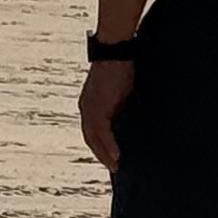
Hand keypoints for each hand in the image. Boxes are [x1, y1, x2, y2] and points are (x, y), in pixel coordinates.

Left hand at [78, 57, 133, 171]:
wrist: (115, 49)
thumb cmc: (120, 64)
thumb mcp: (119, 88)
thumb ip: (120, 103)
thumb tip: (131, 113)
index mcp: (89, 103)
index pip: (92, 130)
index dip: (100, 144)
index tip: (110, 156)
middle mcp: (86, 107)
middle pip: (91, 138)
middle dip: (101, 154)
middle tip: (114, 168)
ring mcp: (90, 108)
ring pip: (94, 138)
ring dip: (105, 154)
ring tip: (116, 167)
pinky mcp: (98, 107)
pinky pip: (102, 133)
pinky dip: (109, 146)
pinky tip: (117, 157)